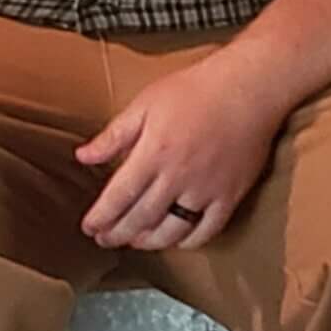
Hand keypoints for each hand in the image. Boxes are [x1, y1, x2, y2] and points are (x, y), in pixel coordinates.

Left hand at [74, 47, 285, 253]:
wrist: (247, 88)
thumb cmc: (195, 90)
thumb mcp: (145, 104)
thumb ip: (113, 135)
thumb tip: (83, 156)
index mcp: (153, 153)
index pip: (119, 196)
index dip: (101, 217)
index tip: (89, 227)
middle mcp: (177, 177)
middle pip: (141, 218)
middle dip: (118, 234)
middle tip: (104, 239)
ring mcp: (206, 190)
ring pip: (171, 231)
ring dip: (148, 242)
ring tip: (135, 242)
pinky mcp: (230, 196)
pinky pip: (207, 230)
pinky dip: (188, 242)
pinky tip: (176, 240)